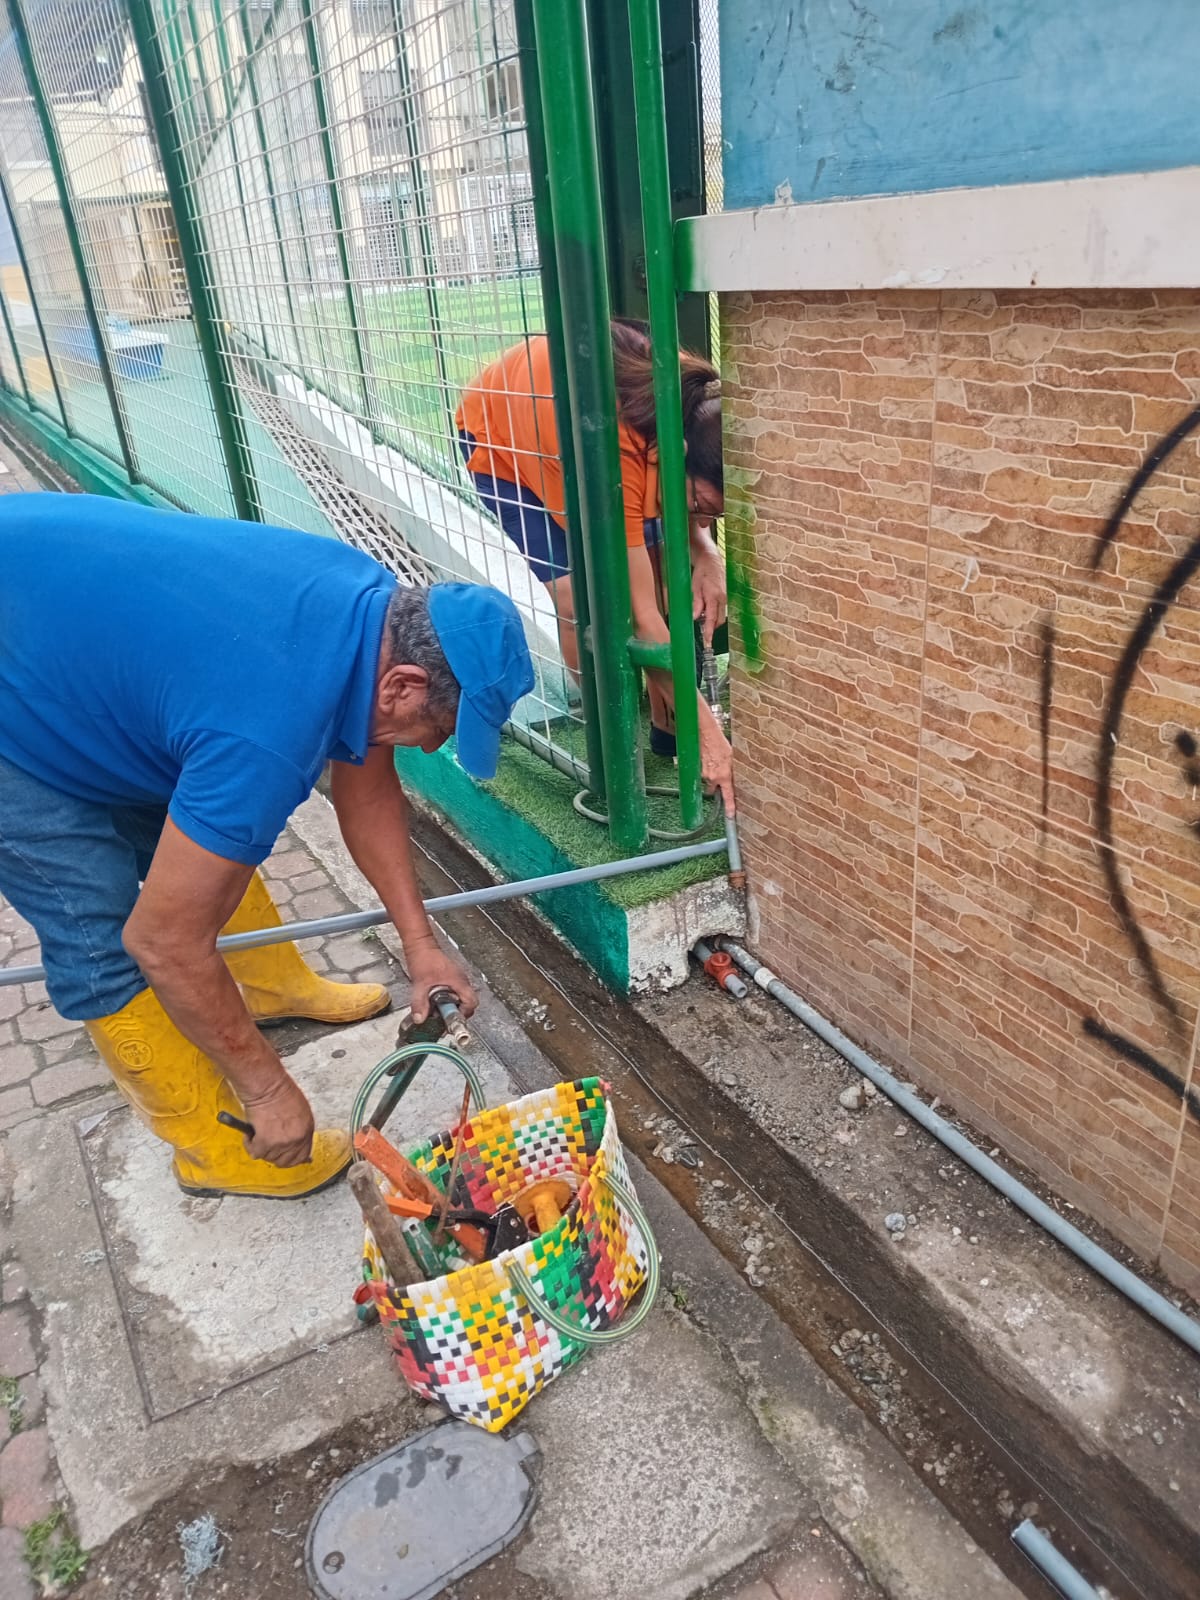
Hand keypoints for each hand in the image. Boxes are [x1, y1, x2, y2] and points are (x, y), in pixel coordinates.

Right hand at [241, 1073, 315, 1166]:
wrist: (267, 1086)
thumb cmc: (280, 1091)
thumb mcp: (299, 1110)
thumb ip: (298, 1127)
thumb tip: (294, 1140)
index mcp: (307, 1130)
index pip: (302, 1156)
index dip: (292, 1159)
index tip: (286, 1158)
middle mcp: (297, 1139)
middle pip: (285, 1161)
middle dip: (274, 1155)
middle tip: (266, 1144)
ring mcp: (282, 1143)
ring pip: (268, 1157)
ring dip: (261, 1146)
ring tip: (259, 1129)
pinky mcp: (266, 1143)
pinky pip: (255, 1153)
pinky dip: (249, 1144)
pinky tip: (250, 1133)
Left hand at [406, 937, 478, 1022]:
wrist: (420, 945)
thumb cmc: (424, 959)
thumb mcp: (420, 984)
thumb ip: (420, 1003)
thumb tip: (420, 1019)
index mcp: (459, 982)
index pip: (471, 1003)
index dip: (463, 1014)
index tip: (450, 1018)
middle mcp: (461, 981)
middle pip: (468, 1003)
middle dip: (455, 1012)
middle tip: (442, 1015)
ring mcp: (457, 979)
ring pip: (460, 998)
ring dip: (450, 1006)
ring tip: (437, 1008)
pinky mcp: (451, 978)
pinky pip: (454, 993)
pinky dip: (446, 999)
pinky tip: (434, 1000)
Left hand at [691, 544, 726, 647]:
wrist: (710, 560)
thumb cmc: (701, 572)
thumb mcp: (694, 587)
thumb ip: (696, 603)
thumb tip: (694, 618)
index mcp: (714, 596)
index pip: (711, 618)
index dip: (709, 632)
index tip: (707, 642)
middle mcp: (723, 598)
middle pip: (719, 620)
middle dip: (711, 629)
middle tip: (703, 636)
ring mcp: (726, 598)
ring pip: (720, 616)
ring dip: (712, 621)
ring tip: (702, 624)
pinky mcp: (725, 597)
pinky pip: (720, 610)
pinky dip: (714, 614)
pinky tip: (706, 613)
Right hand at [698, 702, 735, 817]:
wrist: (705, 734)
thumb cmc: (720, 743)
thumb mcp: (732, 758)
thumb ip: (733, 772)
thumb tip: (734, 780)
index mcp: (725, 776)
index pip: (728, 795)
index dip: (730, 807)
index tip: (730, 816)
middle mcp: (713, 778)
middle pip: (713, 789)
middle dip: (715, 786)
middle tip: (719, 775)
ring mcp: (703, 774)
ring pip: (708, 781)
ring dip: (711, 775)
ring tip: (714, 762)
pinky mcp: (697, 769)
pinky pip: (702, 773)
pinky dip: (706, 769)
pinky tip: (708, 759)